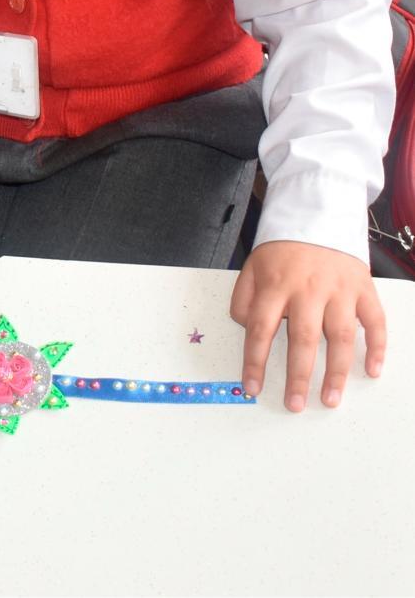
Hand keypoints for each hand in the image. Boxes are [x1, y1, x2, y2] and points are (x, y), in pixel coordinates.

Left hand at [230, 239, 385, 410]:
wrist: (317, 217)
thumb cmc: (282, 250)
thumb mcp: (251, 266)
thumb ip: (244, 298)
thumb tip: (247, 328)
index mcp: (275, 285)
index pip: (260, 328)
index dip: (255, 360)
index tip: (252, 387)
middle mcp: (308, 289)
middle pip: (302, 338)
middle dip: (298, 376)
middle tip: (294, 405)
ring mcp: (339, 290)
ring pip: (340, 336)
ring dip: (336, 372)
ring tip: (330, 399)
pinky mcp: (364, 289)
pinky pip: (374, 321)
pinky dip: (377, 347)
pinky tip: (372, 370)